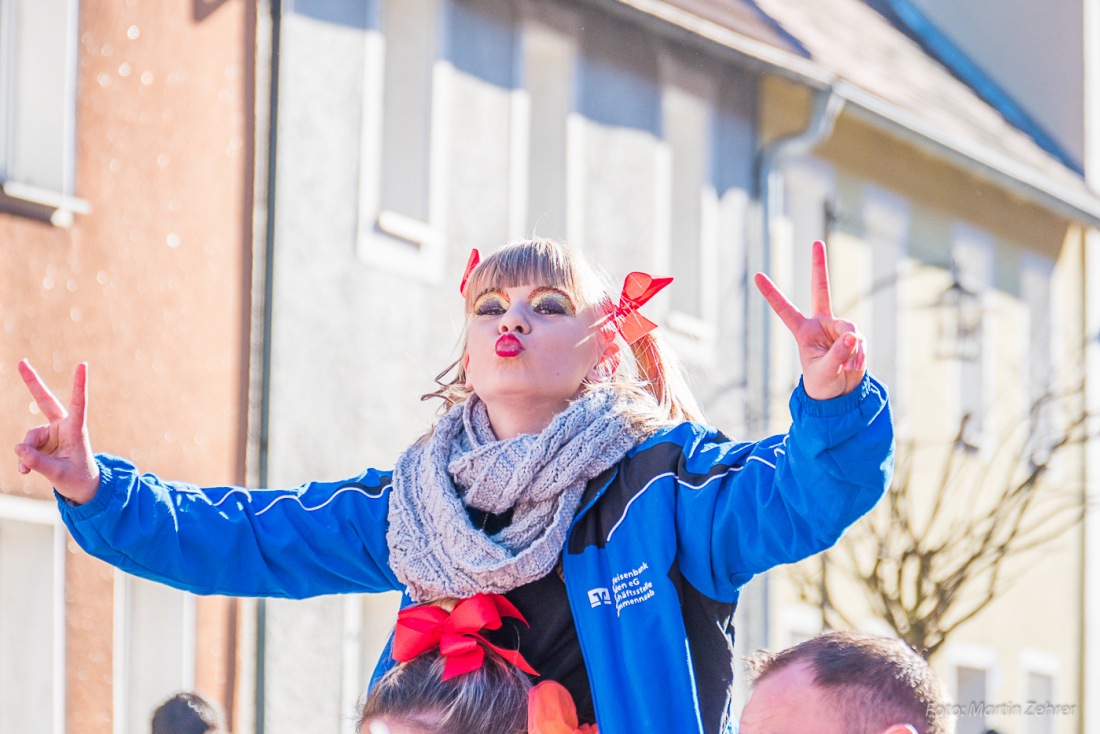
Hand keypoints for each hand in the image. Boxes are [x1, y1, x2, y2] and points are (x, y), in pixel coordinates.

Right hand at [14, 359, 100, 503]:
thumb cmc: (78, 479)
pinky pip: (26, 447)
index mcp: (76, 429)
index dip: (79, 385)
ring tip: (27, 470)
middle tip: (21, 362)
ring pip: (30, 437)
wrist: (81, 487)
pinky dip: (25, 459)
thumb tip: (18, 449)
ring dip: (27, 454)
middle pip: (45, 400)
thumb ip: (38, 462)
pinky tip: (25, 471)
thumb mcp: (59, 474)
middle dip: (32, 382)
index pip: (78, 404)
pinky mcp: (42, 440)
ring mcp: (51, 432)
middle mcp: (63, 426)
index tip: (83, 365)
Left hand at [754, 240, 866, 399]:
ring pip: (849, 328)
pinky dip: (859, 357)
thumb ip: (838, 354)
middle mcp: (820, 324)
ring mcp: (838, 328)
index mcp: (803, 331)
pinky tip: (855, 369)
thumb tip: (853, 336)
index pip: (784, 309)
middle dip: (819, 266)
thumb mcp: (825, 371)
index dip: (771, 293)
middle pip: (820, 289)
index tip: (757, 275)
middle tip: (816, 242)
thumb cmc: (822, 383)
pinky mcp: (855, 337)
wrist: (840, 394)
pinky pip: (860, 342)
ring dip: (852, 350)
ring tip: (849, 367)